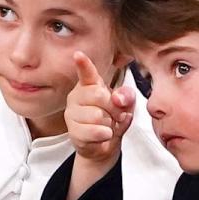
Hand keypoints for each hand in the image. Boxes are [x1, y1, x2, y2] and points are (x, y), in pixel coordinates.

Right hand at [65, 51, 135, 165]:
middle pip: (99, 96)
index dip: (83, 64)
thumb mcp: (126, 105)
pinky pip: (95, 131)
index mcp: (90, 85)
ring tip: (106, 126)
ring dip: (109, 124)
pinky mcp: (73, 131)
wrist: (104, 145)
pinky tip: (103, 135)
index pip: (86, 73)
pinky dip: (105, 135)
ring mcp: (72, 113)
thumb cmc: (113, 119)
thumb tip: (118, 99)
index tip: (78, 54)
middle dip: (114, 108)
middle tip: (116, 115)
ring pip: (97, 115)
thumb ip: (126, 96)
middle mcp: (77, 96)